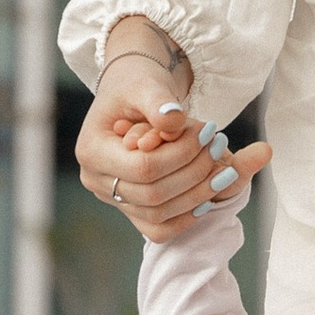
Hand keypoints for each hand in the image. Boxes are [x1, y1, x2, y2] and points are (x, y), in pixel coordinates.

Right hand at [75, 37, 270, 243]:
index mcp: (90, 150)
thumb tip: (174, 122)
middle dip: (193, 173)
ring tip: (224, 168)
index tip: (210, 131)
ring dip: (197, 195)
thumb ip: (159, 103)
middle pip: (151, 195)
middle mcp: (95, 180)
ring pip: (157, 215)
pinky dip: (186, 215)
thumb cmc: (137, 87)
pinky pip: (158, 228)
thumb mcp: (146, 85)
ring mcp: (111, 198)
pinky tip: (208, 193)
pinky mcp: (129, 209)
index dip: (181, 154)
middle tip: (220, 146)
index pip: (143, 168)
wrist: (132, 97)